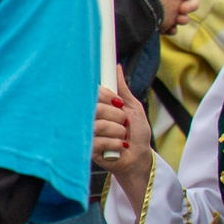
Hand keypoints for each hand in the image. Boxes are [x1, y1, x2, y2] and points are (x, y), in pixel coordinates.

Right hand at [92, 69, 150, 189]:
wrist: (139, 156)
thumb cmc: (136, 132)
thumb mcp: (133, 107)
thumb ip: (122, 90)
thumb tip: (116, 68)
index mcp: (95, 106)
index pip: (92, 93)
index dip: (107, 96)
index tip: (119, 103)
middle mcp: (86, 118)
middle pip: (96, 108)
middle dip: (117, 116)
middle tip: (124, 123)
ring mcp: (84, 133)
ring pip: (99, 125)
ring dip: (119, 132)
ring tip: (122, 137)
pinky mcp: (86, 150)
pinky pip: (99, 142)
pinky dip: (116, 144)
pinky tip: (119, 147)